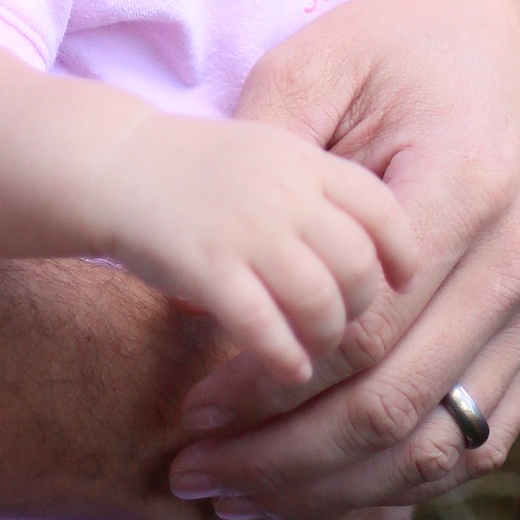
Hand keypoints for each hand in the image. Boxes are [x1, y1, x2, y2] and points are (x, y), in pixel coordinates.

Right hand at [95, 116, 417, 385]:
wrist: (117, 164)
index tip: (403, 282)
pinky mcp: (208, 269)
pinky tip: (288, 367)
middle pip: (357, 265)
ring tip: (317, 351)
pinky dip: (284, 357)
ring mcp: (247, 231)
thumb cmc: (200, 166)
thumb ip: (320, 189)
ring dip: (327, 339)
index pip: (382, 208)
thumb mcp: (271, 152)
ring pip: (320, 302)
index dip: (401, 252)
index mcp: (306, 160)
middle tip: (347, 324)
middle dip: (362, 307)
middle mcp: (285, 193)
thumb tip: (375, 246)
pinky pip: (264, 326)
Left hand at [165, 0, 519, 518]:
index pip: (360, 336)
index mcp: (467, 187)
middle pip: (394, 408)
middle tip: (193, 477)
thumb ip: (264, 166)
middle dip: (283, 462)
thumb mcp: (309, 68)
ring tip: (238, 496)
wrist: (490, 21)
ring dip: (332, 490)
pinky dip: (396, 480)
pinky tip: (316, 484)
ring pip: (437, 447)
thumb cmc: (384, 41)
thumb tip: (205, 298)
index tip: (187, 414)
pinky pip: (477, 441)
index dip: (265, 391)